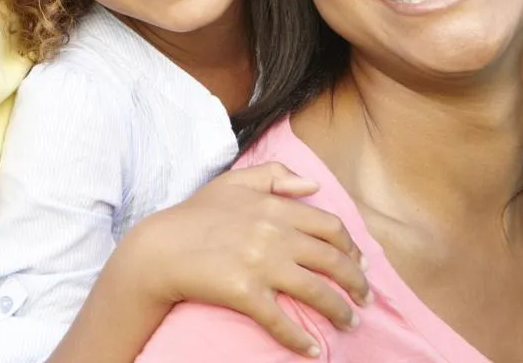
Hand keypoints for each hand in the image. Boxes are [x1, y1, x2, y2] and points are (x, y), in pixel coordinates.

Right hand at [115, 162, 371, 356]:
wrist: (158, 249)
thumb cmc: (193, 216)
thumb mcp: (233, 183)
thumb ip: (274, 177)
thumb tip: (313, 185)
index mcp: (275, 207)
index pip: (330, 226)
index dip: (352, 247)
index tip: (360, 263)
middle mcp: (274, 234)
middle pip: (332, 260)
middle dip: (356, 283)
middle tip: (365, 299)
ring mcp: (261, 264)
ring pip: (317, 291)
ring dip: (340, 310)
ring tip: (350, 323)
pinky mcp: (245, 293)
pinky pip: (281, 320)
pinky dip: (301, 339)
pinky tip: (313, 351)